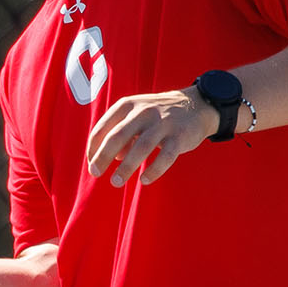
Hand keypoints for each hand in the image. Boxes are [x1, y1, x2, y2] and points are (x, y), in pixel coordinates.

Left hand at [85, 87, 215, 186]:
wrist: (196, 105)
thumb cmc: (158, 115)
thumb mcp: (136, 116)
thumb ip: (122, 134)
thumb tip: (114, 158)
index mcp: (127, 105)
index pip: (103, 127)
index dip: (93, 148)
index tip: (91, 164)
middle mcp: (143, 112)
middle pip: (118, 136)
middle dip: (103, 156)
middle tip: (95, 173)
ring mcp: (163, 123)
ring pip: (140, 147)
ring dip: (126, 167)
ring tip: (115, 182)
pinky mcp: (179, 136)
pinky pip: (165, 156)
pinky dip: (154, 170)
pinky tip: (144, 180)